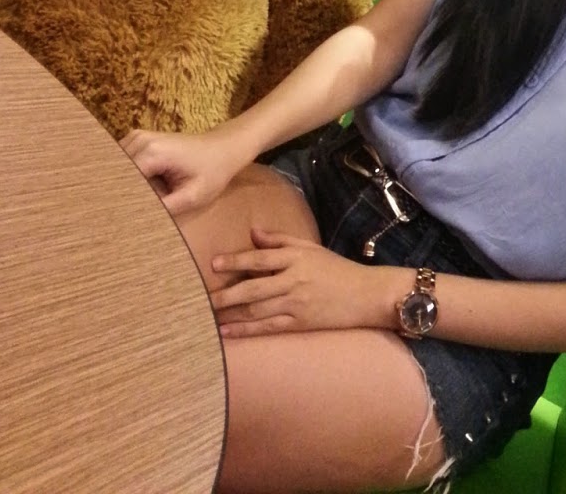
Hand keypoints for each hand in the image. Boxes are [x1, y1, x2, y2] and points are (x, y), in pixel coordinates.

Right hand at [120, 126, 247, 214]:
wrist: (223, 148)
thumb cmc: (213, 172)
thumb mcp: (192, 196)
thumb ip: (162, 208)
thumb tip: (133, 220)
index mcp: (152, 153)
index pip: (119, 181)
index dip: (119, 202)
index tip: (120, 221)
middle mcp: (140, 140)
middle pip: (114, 173)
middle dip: (117, 194)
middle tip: (123, 216)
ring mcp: (138, 137)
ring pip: (115, 168)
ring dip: (122, 186)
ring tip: (135, 202)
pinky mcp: (139, 139)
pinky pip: (122, 162)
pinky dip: (126, 177)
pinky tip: (139, 190)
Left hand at [210, 228, 401, 337]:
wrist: (364, 294)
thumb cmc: (336, 268)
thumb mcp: (310, 248)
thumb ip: (280, 240)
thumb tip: (253, 233)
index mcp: (297, 258)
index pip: (261, 258)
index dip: (236, 260)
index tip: (214, 263)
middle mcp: (294, 280)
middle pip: (253, 288)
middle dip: (225, 293)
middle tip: (201, 297)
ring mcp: (296, 304)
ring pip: (256, 310)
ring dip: (229, 313)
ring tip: (207, 315)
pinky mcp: (299, 324)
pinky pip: (266, 327)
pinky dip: (245, 330)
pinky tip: (226, 331)